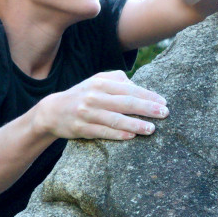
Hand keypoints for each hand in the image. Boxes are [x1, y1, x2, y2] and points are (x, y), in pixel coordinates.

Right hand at [37, 71, 167, 140]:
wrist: (53, 111)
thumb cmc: (83, 95)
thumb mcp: (97, 81)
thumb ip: (117, 79)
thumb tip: (139, 87)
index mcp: (100, 83)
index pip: (129, 89)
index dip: (148, 96)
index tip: (164, 102)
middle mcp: (94, 96)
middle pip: (125, 103)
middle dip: (147, 108)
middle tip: (165, 114)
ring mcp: (87, 113)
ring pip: (115, 119)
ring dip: (135, 124)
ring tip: (152, 129)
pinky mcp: (81, 128)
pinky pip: (103, 132)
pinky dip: (118, 134)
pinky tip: (132, 136)